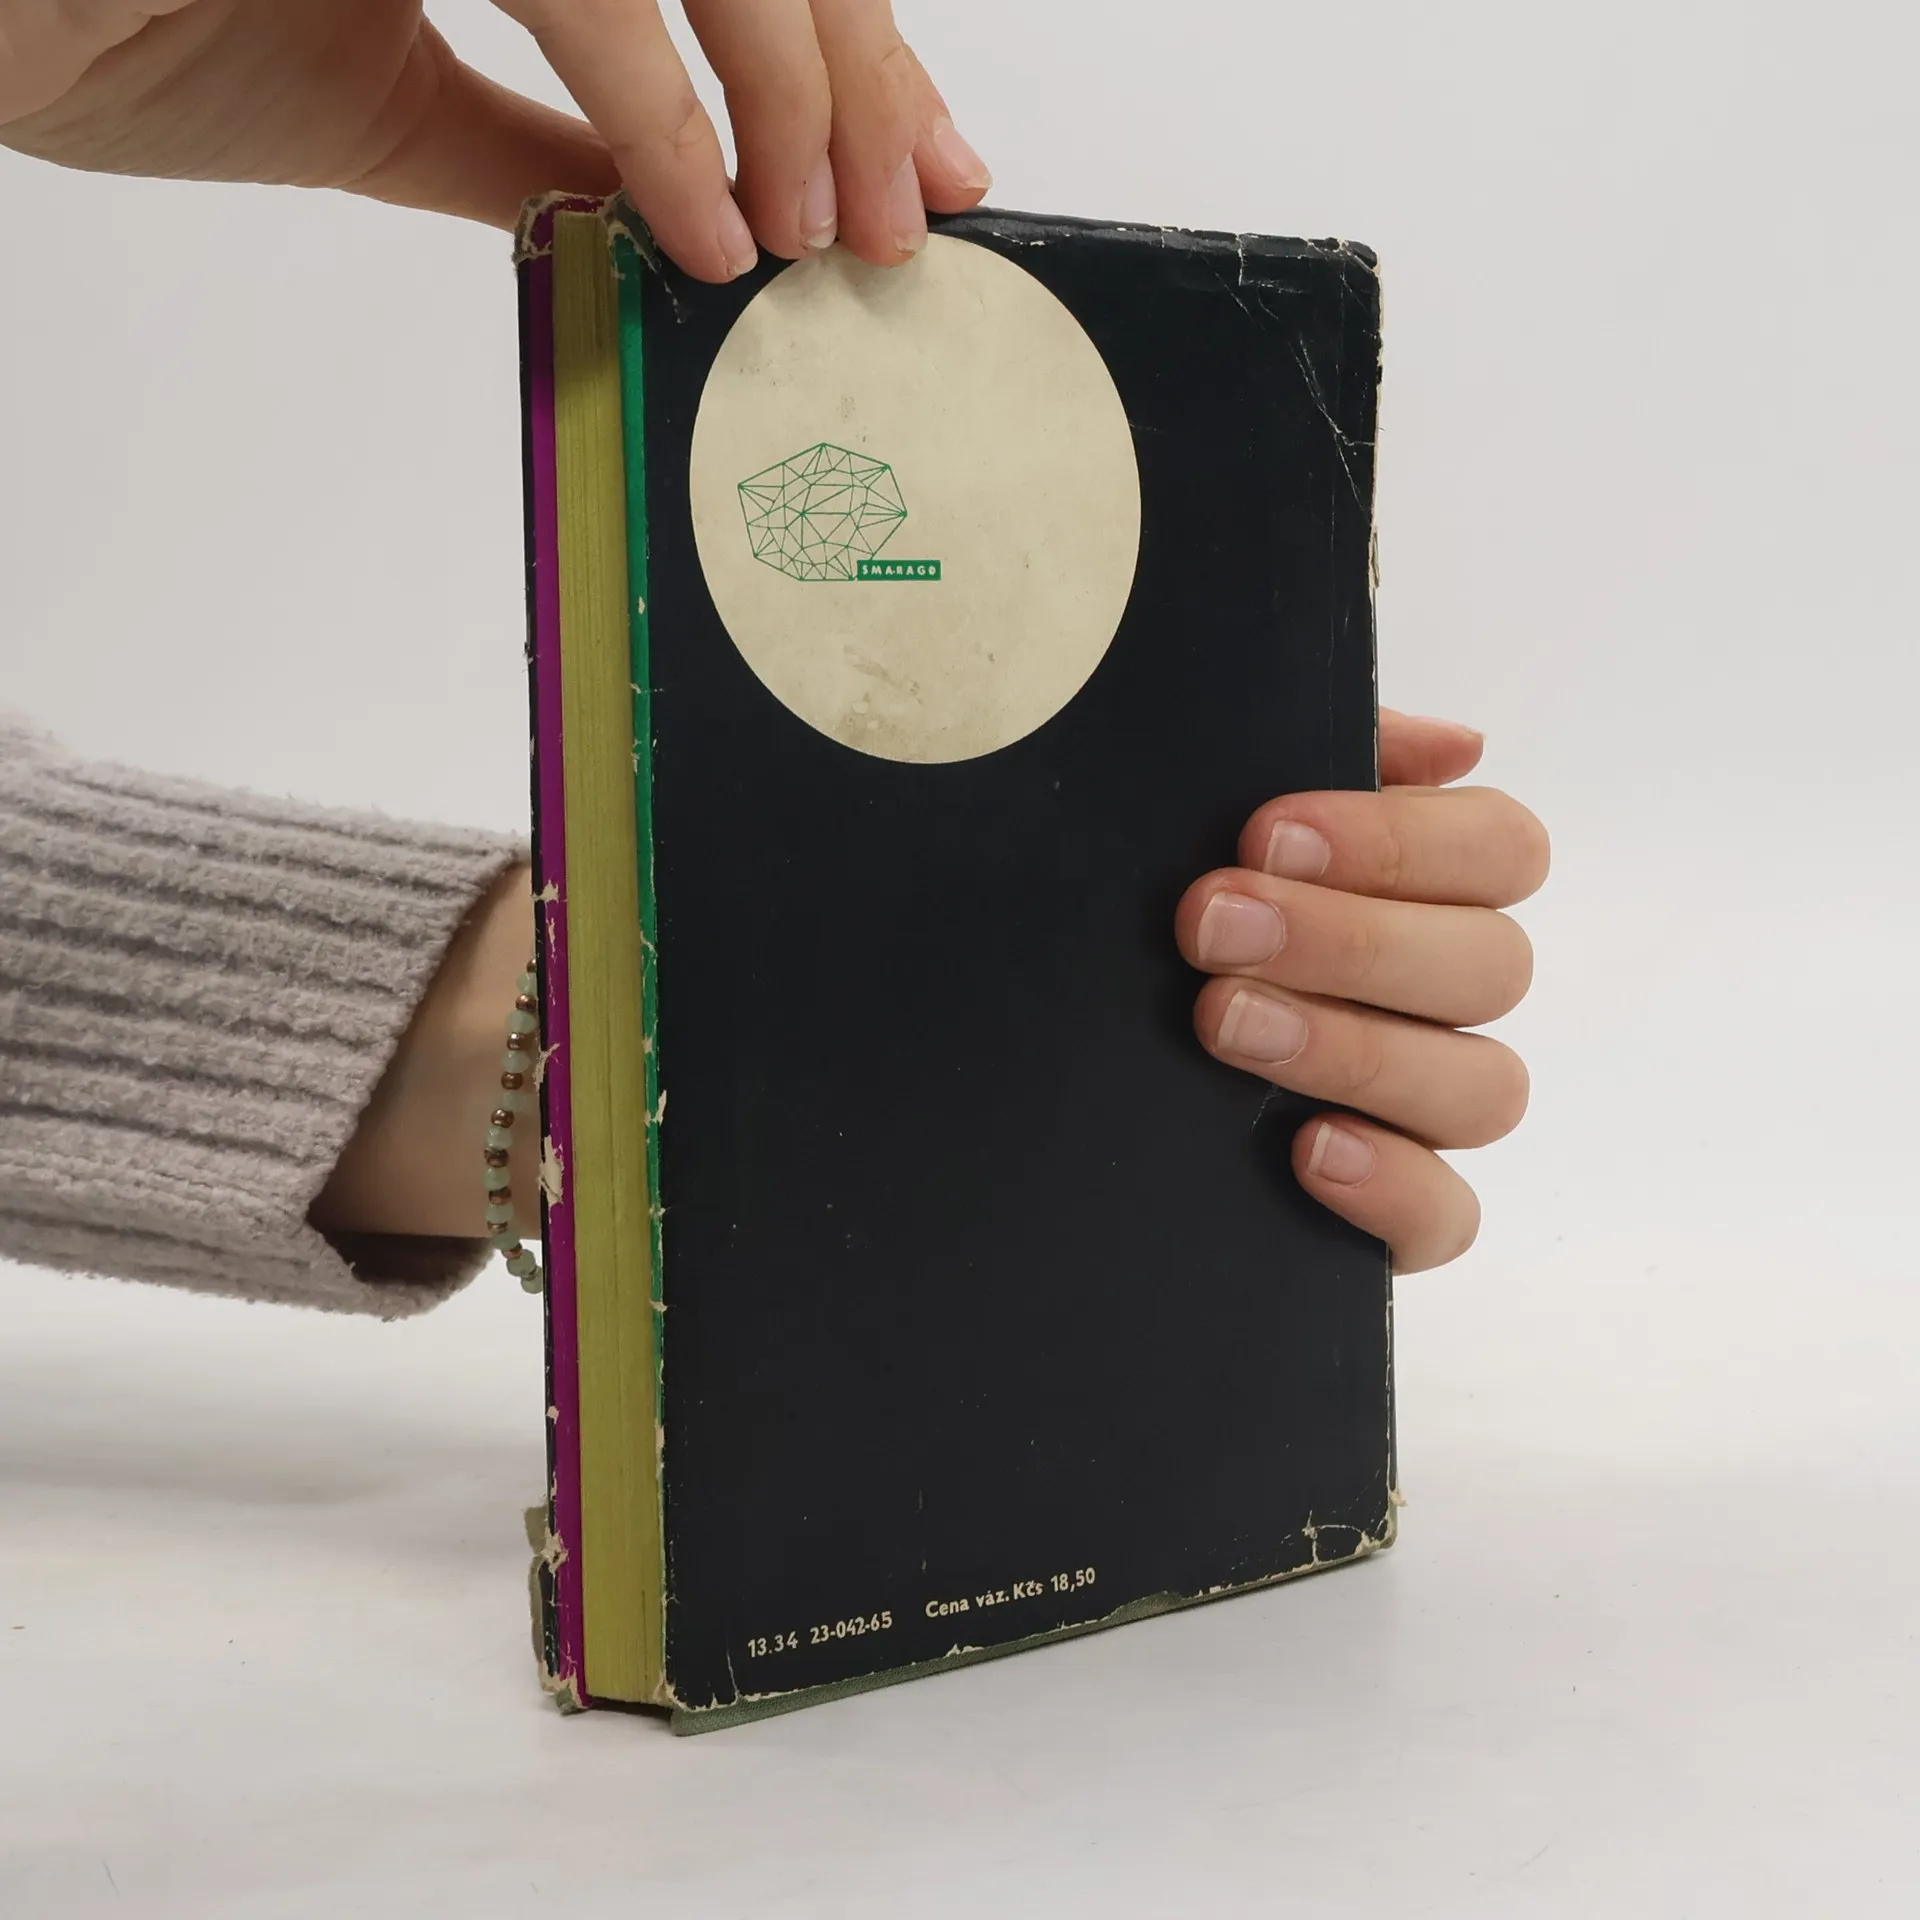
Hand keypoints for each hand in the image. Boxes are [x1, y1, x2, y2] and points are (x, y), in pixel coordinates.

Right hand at [0, 0, 989, 278]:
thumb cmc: (107, 15)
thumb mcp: (376, 107)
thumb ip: (531, 148)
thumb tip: (655, 214)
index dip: (842, 50)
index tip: (917, 166)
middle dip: (847, 76)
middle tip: (900, 218)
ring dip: (785, 90)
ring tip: (814, 237)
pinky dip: (656, 109)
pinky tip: (707, 226)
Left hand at [1174, 712, 1547, 1272]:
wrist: (1026, 1067)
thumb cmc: (1149, 915)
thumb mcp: (1206, 815)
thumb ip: (1317, 754)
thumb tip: (1455, 746)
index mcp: (1424, 893)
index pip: (1502, 852)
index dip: (1405, 841)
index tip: (1269, 834)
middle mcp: (1439, 1002)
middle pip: (1492, 966)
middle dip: (1349, 940)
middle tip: (1209, 926)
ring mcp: (1422, 1113)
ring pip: (1482, 1089)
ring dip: (1356, 1049)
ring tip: (1224, 1025)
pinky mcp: (1392, 1216)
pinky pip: (1448, 1217)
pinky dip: (1395, 1186)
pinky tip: (1308, 1150)